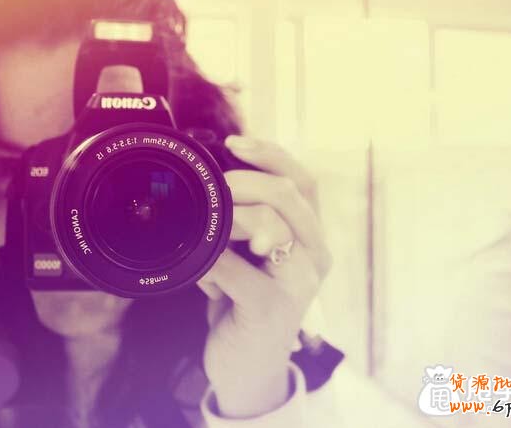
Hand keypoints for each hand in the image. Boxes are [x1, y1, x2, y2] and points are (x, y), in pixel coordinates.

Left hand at [197, 135, 331, 417]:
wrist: (248, 367)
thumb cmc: (244, 305)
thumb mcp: (243, 257)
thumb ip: (236, 224)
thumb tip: (202, 189)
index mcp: (309, 236)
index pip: (303, 181)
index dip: (271, 154)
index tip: (234, 142)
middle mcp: (314, 254)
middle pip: (290, 194)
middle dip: (245, 181)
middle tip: (214, 187)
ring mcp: (299, 282)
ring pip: (273, 224)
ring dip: (232, 215)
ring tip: (206, 219)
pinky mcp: (273, 309)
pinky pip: (239, 269)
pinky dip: (211, 258)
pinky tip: (196, 262)